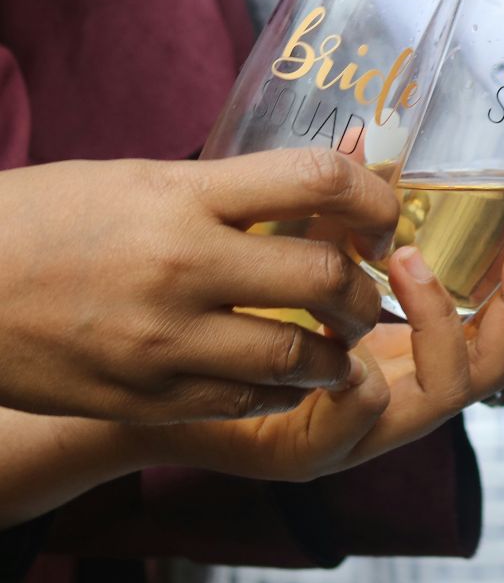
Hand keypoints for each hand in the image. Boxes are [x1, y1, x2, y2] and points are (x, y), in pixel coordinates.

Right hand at [0, 149, 397, 422]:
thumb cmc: (42, 221)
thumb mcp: (137, 181)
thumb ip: (231, 190)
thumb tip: (330, 184)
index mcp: (181, 196)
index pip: (319, 182)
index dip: (375, 200)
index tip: (381, 220)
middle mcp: (181, 265)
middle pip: (324, 278)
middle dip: (363, 291)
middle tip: (364, 294)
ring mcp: (163, 338)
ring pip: (299, 355)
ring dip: (334, 352)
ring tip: (335, 345)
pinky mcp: (145, 396)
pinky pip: (247, 400)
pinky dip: (282, 391)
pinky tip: (283, 378)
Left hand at [162, 230, 503, 481]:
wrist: (133, 384)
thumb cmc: (214, 317)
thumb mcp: (287, 259)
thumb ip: (330, 220)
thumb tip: (364, 143)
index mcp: (402, 357)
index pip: (493, 330)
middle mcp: (396, 399)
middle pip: (489, 367)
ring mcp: (358, 434)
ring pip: (441, 392)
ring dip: (436, 321)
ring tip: (405, 261)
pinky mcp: (306, 454)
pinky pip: (360, 420)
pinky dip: (362, 382)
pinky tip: (344, 345)